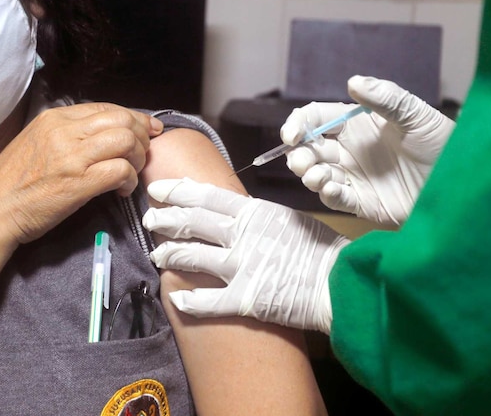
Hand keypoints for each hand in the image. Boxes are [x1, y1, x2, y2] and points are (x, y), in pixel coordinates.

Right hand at [0, 102, 162, 244]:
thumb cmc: (12, 183)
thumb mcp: (36, 143)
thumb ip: (66, 134)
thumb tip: (101, 135)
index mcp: (54, 118)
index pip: (106, 107)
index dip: (133, 118)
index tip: (148, 130)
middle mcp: (63, 130)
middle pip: (122, 119)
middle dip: (141, 135)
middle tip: (143, 154)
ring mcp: (71, 155)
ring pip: (126, 140)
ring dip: (138, 157)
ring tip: (131, 173)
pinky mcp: (78, 182)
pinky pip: (120, 169)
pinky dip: (129, 180)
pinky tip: (121, 190)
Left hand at [143, 178, 348, 333]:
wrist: (341, 282)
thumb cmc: (321, 250)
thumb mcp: (288, 220)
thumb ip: (258, 217)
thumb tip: (235, 213)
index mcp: (254, 213)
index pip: (206, 196)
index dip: (177, 191)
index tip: (157, 190)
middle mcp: (243, 236)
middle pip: (192, 223)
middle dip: (165, 219)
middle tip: (149, 219)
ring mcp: (242, 266)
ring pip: (192, 257)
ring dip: (170, 254)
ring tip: (157, 255)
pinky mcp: (246, 298)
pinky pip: (208, 300)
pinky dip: (189, 300)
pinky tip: (176, 298)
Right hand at [281, 75, 454, 225]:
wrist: (464, 183)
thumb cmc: (444, 143)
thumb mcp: (417, 115)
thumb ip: (385, 98)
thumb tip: (353, 81)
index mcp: (357, 125)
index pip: (316, 119)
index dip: (298, 124)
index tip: (292, 135)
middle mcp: (351, 151)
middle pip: (309, 149)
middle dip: (298, 154)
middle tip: (302, 160)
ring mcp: (355, 177)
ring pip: (316, 175)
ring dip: (309, 174)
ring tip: (317, 175)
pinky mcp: (364, 203)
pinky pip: (336, 199)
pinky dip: (327, 194)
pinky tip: (331, 188)